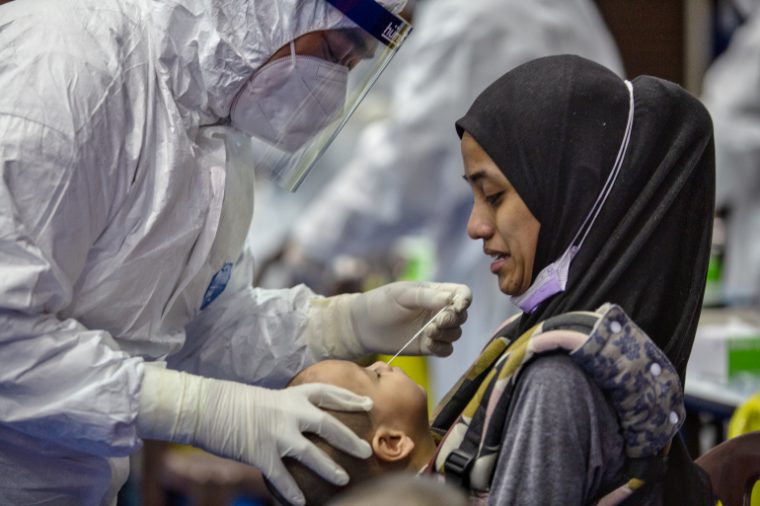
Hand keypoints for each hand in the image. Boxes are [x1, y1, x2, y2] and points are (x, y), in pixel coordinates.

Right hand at [137, 365, 372, 505]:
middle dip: (349, 439)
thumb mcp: (267, 398)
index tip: (368, 405)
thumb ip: (288, 410)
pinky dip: (291, 492)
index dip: (350, 399)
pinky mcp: (260, 453)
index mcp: (291, 395)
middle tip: (366, 450)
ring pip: (310, 453)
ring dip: (329, 468)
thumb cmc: (234, 402)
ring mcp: (275, 433)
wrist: (205, 405)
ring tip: (344, 481)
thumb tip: (303, 423)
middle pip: (328, 424)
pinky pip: (281, 477)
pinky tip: (301, 504)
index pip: (327, 393)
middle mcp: (288, 412)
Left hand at [305, 281, 471, 358]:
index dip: (465, 300)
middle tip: (436, 321)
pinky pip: (446, 350)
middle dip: (453, 319)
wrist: (363, 326)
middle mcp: (439, 311)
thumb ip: (427, 297)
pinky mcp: (428, 346)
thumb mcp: (403, 295)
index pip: (462, 293)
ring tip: (428, 332)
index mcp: (436, 292)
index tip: (457, 306)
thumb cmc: (381, 303)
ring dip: (446, 334)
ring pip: (456, 334)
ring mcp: (434, 329)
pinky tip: (428, 343)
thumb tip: (451, 299)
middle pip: (462, 316)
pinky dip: (442, 348)